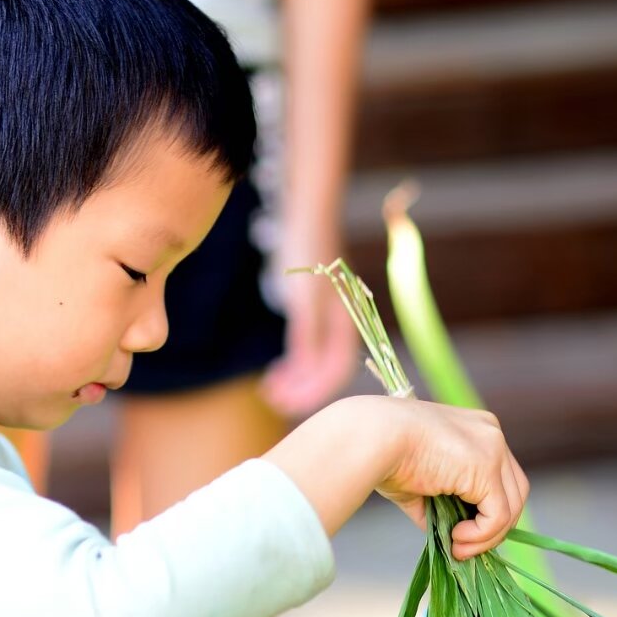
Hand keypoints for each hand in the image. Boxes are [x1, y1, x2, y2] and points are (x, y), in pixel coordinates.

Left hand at [262, 265, 364, 418]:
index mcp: (347, 323)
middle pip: (326, 371)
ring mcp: (328, 319)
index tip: (286, 402)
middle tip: (272, 400)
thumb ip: (308, 336)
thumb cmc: (308, 251)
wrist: (306, 215)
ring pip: (315, 362)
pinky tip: (277, 372)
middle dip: (301, 390)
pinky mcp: (313, 311)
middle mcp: (341, 325)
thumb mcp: (305, 298)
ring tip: (270, 390)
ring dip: (295, 380)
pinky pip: (307, 348)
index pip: (336, 370)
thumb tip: (306, 373)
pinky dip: (293, 363)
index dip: (313, 391)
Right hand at [377, 400, 529, 556]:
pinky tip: (456, 539)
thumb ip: (439, 504)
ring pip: (511, 507)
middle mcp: (492, 434)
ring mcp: (494, 449)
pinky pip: (498, 516)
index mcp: (477, 430)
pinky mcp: (487, 468)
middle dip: (495, 527)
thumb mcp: (420, 482)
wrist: (374, 438)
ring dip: (487, 537)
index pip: (501, 477)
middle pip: (515, 491)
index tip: (462, 533)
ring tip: (458, 549)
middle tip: (465, 548)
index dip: (489, 511)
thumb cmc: (385, 455)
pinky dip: (481, 535)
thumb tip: (446, 535)